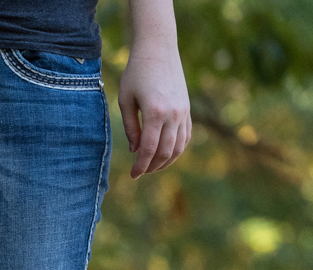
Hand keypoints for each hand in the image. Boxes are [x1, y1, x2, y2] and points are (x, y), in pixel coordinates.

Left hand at [117, 40, 191, 177]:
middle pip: (165, 152)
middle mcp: (173, 114)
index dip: (140, 166)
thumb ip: (131, 128)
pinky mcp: (187, 108)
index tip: (132, 175)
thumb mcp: (126, 101)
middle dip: (152, 167)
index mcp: (155, 112)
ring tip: (152, 166)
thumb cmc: (136, 73)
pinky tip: (166, 154)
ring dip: (166, 161)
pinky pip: (186, 135)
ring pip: (179, 146)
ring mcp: (183, 111)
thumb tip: (136, 151)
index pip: (149, 149)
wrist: (158, 50)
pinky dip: (177, 148)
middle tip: (140, 173)